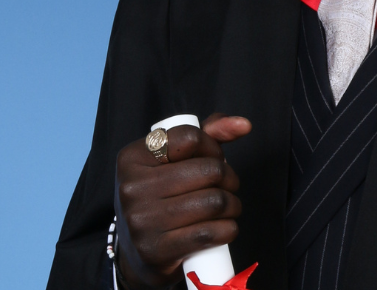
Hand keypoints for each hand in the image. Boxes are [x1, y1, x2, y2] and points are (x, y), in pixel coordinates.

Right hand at [115, 114, 251, 289]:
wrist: (136, 252)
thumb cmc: (162, 194)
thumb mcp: (175, 158)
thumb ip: (209, 132)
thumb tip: (244, 125)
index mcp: (133, 157)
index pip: (191, 137)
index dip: (213, 146)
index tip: (214, 158)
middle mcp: (132, 187)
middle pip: (209, 170)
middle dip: (229, 177)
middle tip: (227, 186)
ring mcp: (142, 221)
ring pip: (214, 202)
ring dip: (233, 204)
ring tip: (229, 206)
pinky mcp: (155, 251)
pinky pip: (209, 233)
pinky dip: (228, 229)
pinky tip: (225, 226)